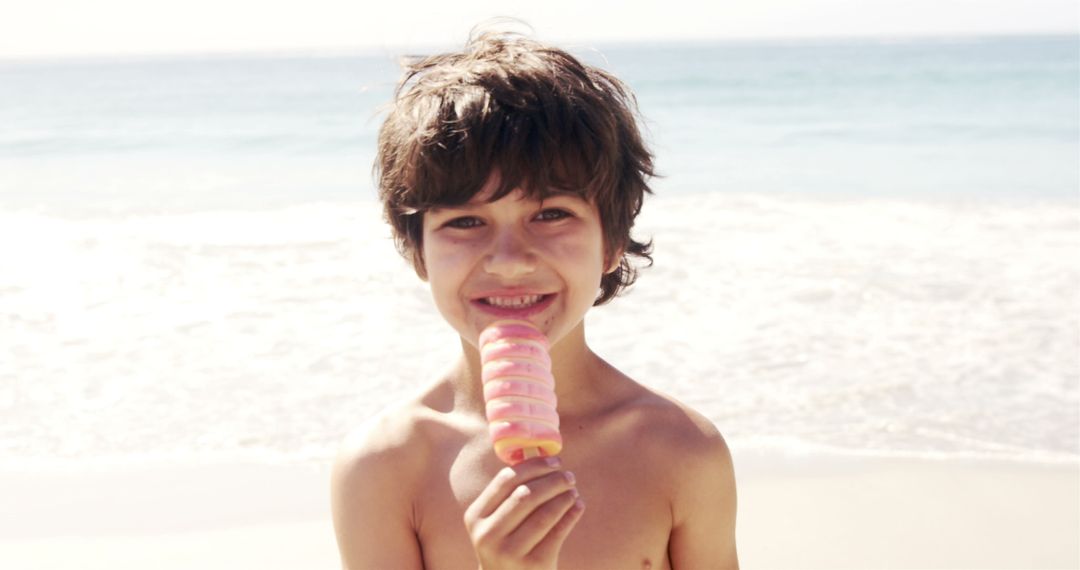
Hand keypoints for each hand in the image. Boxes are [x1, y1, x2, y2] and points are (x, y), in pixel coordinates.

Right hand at [463, 456, 585, 569]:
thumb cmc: (507, 544)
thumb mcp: (496, 522)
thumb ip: (510, 494)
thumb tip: (542, 455)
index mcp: (476, 516)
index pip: (506, 480)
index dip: (534, 466)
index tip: (554, 461)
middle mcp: (488, 535)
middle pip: (526, 495)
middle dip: (552, 481)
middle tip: (569, 476)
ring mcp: (509, 552)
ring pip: (544, 514)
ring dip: (564, 497)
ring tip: (574, 491)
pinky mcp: (533, 565)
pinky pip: (557, 533)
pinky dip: (571, 515)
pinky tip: (578, 506)